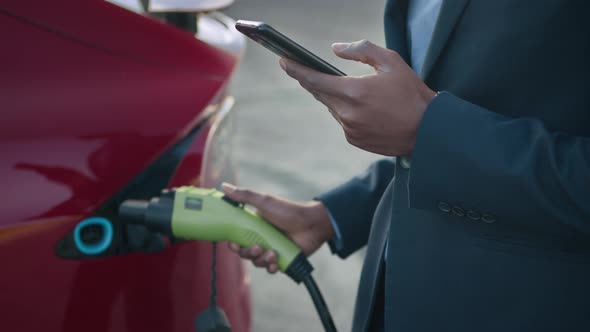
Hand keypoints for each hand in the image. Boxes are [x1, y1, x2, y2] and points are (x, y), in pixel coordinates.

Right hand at [221, 183, 333, 273]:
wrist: (312, 223)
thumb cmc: (289, 211)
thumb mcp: (265, 202)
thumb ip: (245, 196)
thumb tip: (223, 186)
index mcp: (254, 226)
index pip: (237, 238)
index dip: (233, 244)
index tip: (234, 244)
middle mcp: (261, 238)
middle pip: (245, 253)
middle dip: (249, 253)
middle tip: (259, 247)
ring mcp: (271, 249)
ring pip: (257, 262)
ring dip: (262, 260)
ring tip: (273, 253)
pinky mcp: (281, 259)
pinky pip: (270, 269)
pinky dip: (271, 267)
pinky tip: (276, 262)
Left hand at [279, 40, 435, 155]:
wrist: (427, 132)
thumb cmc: (412, 93)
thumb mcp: (392, 62)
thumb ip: (361, 50)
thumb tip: (336, 50)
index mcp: (354, 92)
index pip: (315, 80)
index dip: (296, 69)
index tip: (283, 60)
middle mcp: (347, 113)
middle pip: (320, 94)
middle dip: (314, 80)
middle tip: (307, 69)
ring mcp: (349, 129)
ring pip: (332, 107)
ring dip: (334, 96)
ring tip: (347, 87)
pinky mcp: (354, 140)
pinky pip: (342, 121)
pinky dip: (346, 111)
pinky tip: (361, 106)